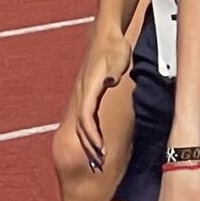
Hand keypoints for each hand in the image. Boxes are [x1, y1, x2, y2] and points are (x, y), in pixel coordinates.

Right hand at [68, 29, 131, 173]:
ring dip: (88, 143)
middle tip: (99, 165)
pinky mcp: (88, 94)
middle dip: (89, 147)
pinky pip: (86, 119)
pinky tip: (97, 141)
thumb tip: (110, 81)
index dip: (92, 135)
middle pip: (81, 126)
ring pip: (81, 125)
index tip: (100, 150)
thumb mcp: (118, 56)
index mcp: (89, 88)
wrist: (106, 35)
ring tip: (97, 160)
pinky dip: (90, 133)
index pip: (86, 117)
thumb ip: (114, 70)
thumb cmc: (114, 47)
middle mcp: (83, 94)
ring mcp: (84, 95)